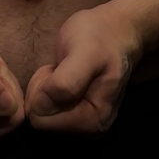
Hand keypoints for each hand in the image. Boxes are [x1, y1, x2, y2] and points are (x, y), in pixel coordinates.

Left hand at [24, 4, 142, 133]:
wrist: (116, 28)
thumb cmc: (100, 36)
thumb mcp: (84, 53)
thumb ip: (66, 82)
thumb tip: (41, 108)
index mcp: (94, 121)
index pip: (41, 121)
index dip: (42, 92)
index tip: (60, 70)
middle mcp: (92, 129)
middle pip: (41, 120)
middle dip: (43, 92)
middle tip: (61, 68)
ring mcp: (85, 124)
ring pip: (42, 115)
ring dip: (46, 90)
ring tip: (65, 70)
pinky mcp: (78, 116)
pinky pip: (46, 110)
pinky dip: (48, 91)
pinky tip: (65, 77)